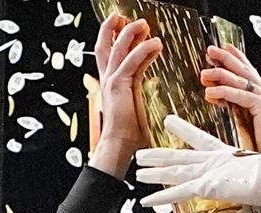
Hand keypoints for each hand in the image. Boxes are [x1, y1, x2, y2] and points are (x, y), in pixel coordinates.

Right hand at [89, 15, 161, 178]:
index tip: (131, 28)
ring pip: (117, 48)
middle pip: (105, 46)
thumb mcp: (137, 109)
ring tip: (144, 24)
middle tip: (123, 16)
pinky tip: (156, 43)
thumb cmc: (130, 137)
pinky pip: (131, 61)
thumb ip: (139, 96)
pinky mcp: (118, 86)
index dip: (120, 39)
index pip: (114, 56)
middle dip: (112, 29)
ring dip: (130, 33)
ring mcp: (111, 82)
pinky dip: (143, 50)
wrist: (120, 148)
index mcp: (112, 85)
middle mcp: (108, 80)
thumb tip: (151, 95)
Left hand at [137, 114, 260, 206]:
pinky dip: (161, 197)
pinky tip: (145, 200)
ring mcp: (210, 172)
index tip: (169, 122)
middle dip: (159, 155)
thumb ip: (258, 174)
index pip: (200, 140)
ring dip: (154, 172)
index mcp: (226, 155)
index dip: (184, 131)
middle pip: (180, 156)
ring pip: (175, 171)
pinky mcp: (208, 185)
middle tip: (141, 153)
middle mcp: (214, 161)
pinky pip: (179, 193)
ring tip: (136, 171)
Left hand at [201, 44, 260, 151]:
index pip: (248, 71)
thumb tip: (220, 97)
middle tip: (210, 50)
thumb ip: (236, 107)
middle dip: (226, 58)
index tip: (222, 49)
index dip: (236, 58)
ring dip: (219, 74)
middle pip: (243, 70)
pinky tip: (211, 93)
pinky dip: (224, 92)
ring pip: (240, 80)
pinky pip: (240, 95)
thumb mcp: (246, 121)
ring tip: (204, 74)